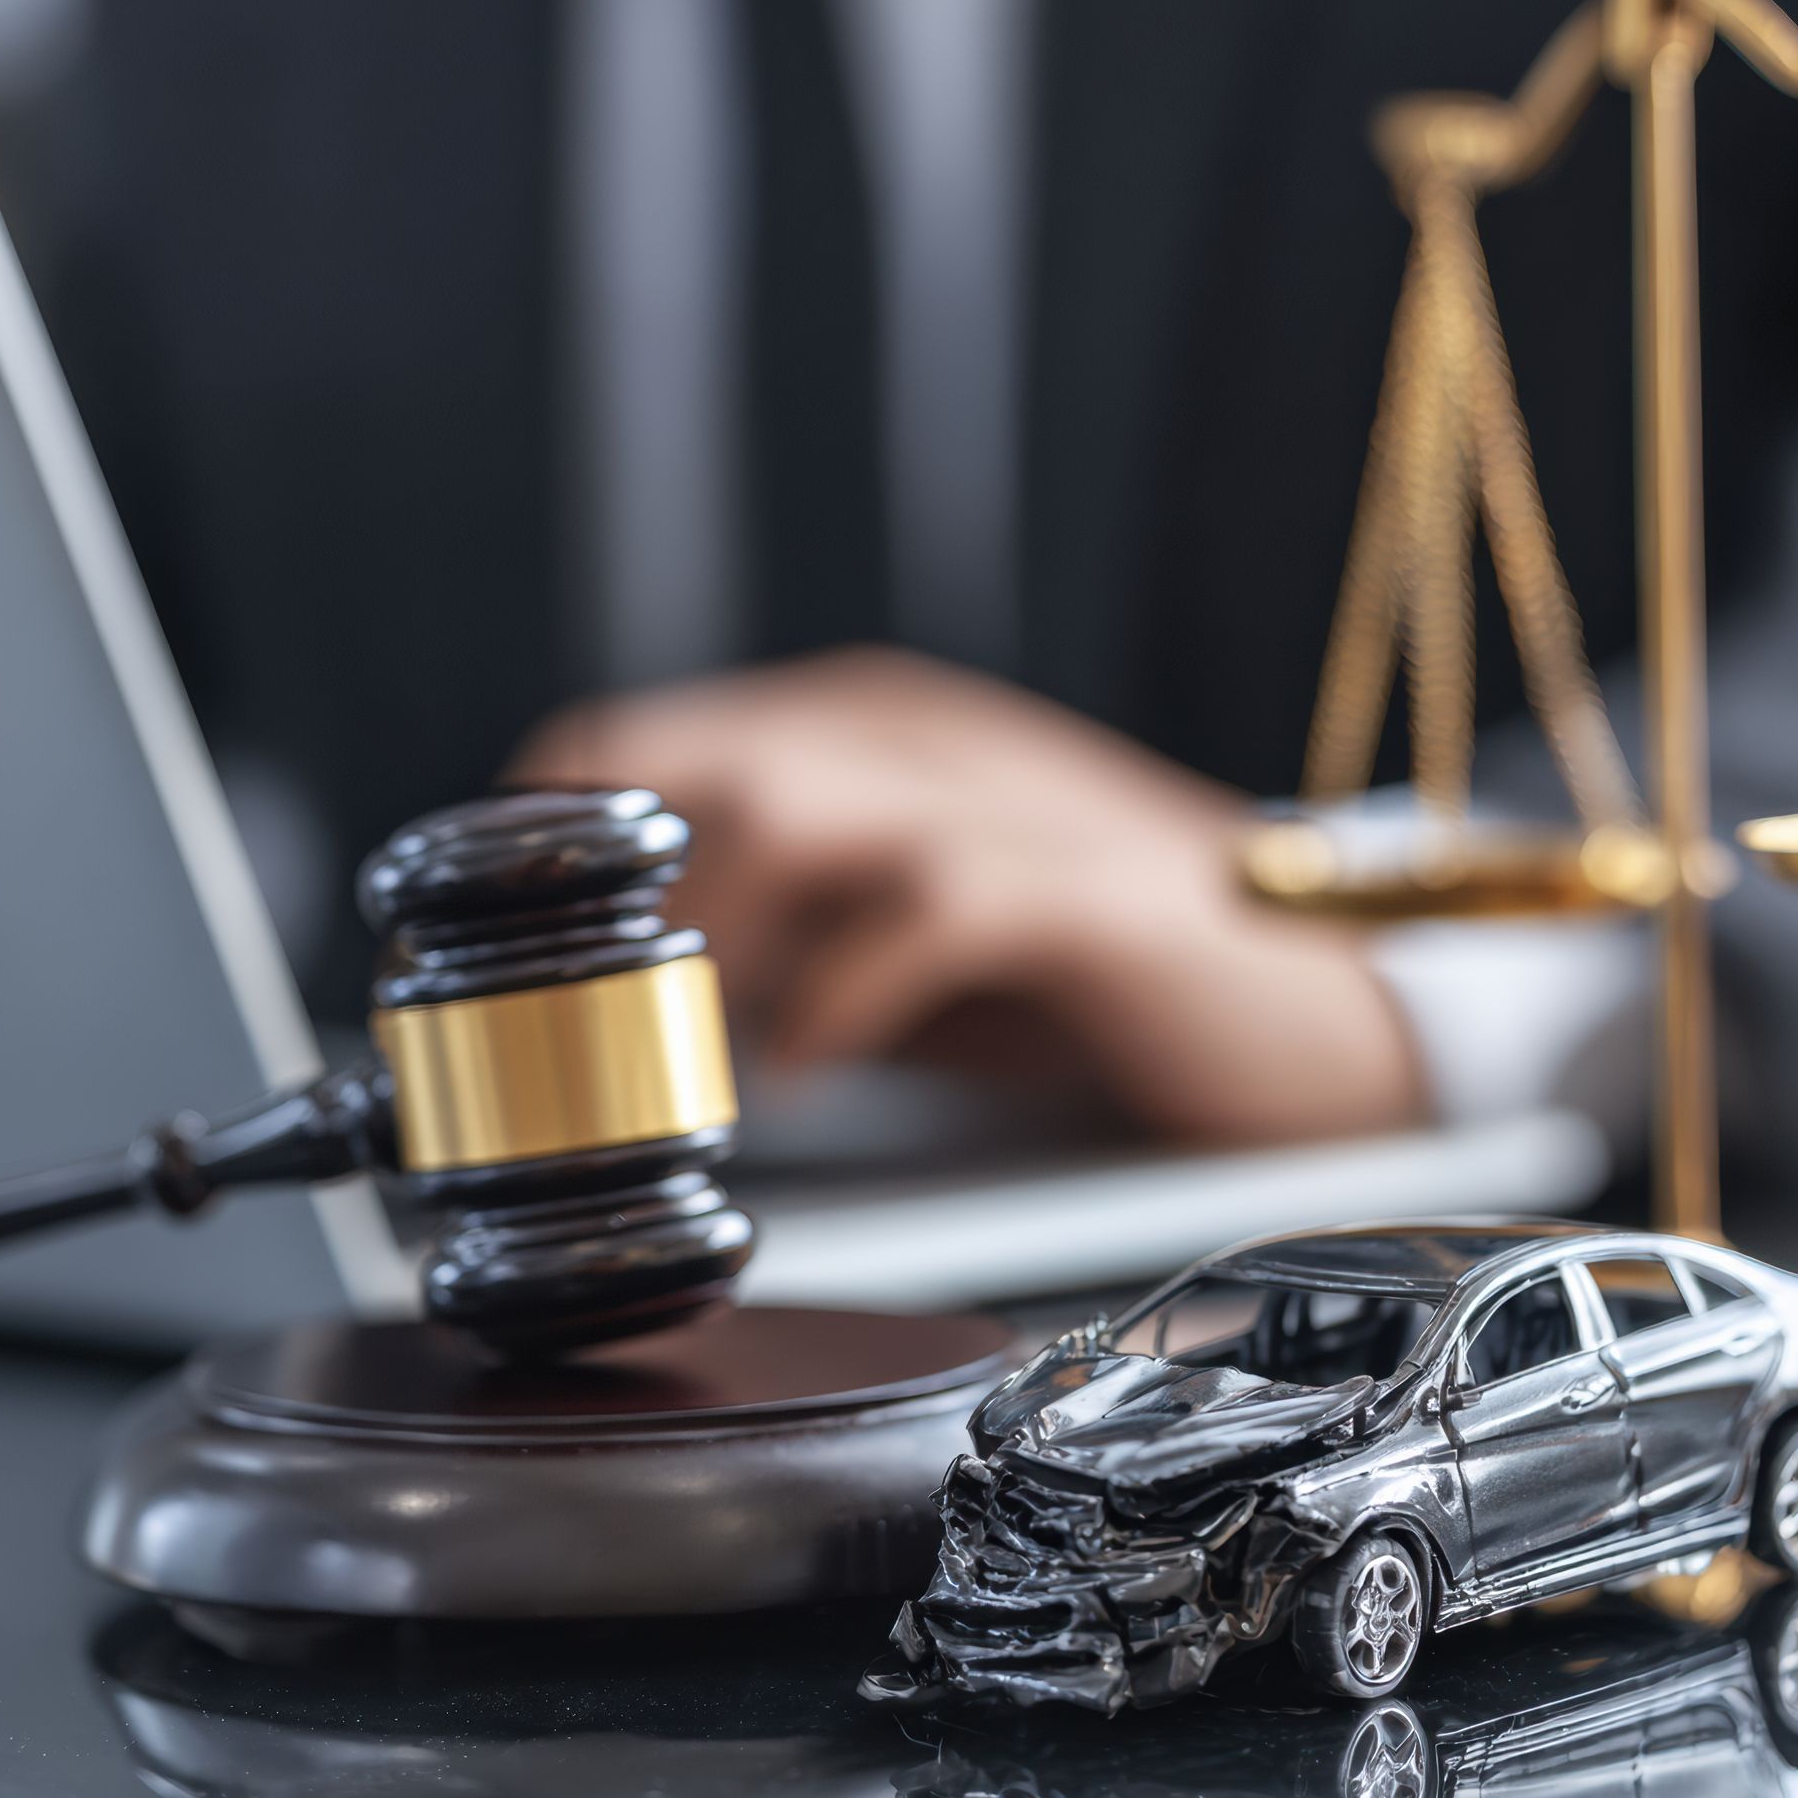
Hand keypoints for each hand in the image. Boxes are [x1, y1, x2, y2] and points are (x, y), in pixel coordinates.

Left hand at [510, 649, 1427, 1144]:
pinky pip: (924, 910)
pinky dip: (843, 994)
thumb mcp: (894, 937)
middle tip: (581, 1030)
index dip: (544, 847)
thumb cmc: (1091, 974)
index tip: (491, 964)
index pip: (640, 743)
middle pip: (698, 763)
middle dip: (613, 902)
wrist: (1306, 1006)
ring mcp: (1002, 802)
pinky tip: (811, 1065)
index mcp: (864, 733)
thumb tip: (623, 999)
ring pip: (790, 803)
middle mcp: (920, 742)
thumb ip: (780, 931)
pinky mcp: (1076, 891)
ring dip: (714, 933)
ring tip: (692, 1045)